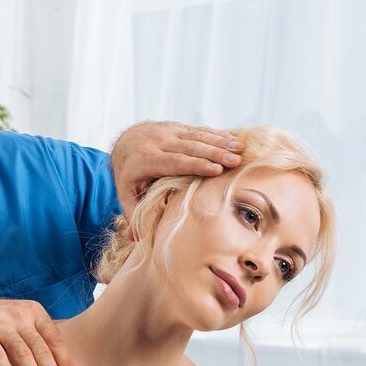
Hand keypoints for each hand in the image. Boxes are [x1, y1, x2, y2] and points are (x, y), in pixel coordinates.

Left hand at [111, 121, 244, 220]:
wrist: (124, 142)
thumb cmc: (129, 174)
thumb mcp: (125, 193)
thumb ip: (131, 213)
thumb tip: (134, 237)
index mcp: (146, 160)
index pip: (174, 162)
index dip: (196, 165)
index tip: (216, 170)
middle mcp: (158, 143)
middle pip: (190, 148)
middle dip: (214, 153)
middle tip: (236, 161)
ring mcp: (169, 133)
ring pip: (197, 136)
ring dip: (220, 142)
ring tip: (240, 149)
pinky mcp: (178, 129)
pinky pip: (199, 130)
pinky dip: (217, 135)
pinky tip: (234, 140)